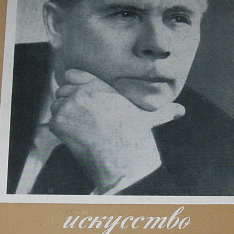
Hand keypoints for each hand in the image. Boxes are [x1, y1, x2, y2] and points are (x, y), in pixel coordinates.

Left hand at [49, 69, 184, 192]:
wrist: (122, 159)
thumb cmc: (136, 139)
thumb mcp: (148, 118)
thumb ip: (162, 110)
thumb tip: (181, 110)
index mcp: (100, 86)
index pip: (72, 74)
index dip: (71, 83)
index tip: (75, 95)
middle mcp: (83, 91)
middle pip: (62, 91)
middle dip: (68, 104)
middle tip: (79, 120)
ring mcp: (69, 105)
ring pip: (56, 107)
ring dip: (63, 117)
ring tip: (79, 131)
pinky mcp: (59, 121)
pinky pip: (52, 123)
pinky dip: (60, 131)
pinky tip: (75, 140)